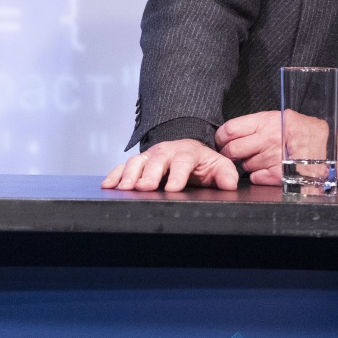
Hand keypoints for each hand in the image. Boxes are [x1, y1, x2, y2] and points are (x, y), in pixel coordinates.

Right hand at [102, 138, 240, 191]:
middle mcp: (166, 152)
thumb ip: (226, 175)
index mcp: (187, 152)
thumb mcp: (220, 166)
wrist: (189, 150)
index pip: (183, 162)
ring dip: (129, 175)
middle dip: (149, 174)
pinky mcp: (139, 162)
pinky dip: (114, 175)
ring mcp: (150, 156)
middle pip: (156, 161)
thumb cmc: (203, 162)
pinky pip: (123, 166)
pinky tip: (107, 185)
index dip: (177, 175)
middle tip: (143, 187)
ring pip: (137, 162)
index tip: (173, 188)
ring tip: (124, 188)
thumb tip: (229, 184)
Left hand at [217, 110, 331, 186]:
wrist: (330, 144)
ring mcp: (273, 158)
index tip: (222, 142)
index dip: (221, 138)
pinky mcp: (280, 175)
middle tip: (235, 154)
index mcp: (266, 122)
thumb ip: (257, 125)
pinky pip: (256, 178)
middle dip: (230, 154)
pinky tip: (269, 169)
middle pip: (232, 150)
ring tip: (262, 159)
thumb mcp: (280, 118)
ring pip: (244, 166)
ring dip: (248, 165)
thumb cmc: (304, 129)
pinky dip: (259, 176)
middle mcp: (268, 139)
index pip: (229, 130)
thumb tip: (231, 134)